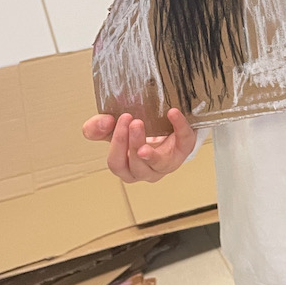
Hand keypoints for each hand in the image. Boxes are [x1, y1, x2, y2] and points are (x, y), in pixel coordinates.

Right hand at [82, 109, 196, 183]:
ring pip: (159, 162)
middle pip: (137, 166)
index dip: (117, 144)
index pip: (117, 163)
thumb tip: (102, 122)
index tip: (120, 120)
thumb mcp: (116, 130)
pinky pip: (184, 141)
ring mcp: (166, 164)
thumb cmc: (139, 135)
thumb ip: (101, 127)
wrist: (164, 129)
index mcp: (127, 168)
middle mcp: (146, 171)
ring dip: (151, 148)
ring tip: (143, 125)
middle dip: (133, 144)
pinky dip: (179, 126)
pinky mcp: (183, 150)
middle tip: (133, 122)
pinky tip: (172, 113)